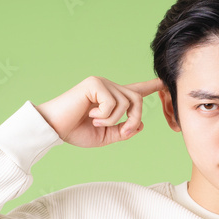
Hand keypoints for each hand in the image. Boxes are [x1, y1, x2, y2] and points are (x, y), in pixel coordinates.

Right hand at [35, 76, 164, 147]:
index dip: (150, 86)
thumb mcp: (105, 136)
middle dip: (134, 119)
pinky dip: (105, 115)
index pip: (135, 90)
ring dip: (115, 120)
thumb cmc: (75, 131)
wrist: (54, 128)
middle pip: (137, 99)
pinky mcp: (94, 84)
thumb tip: (139, 124)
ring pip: (127, 103)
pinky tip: (90, 115)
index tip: (164, 82)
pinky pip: (113, 103)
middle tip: (123, 130)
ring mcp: (101, 83)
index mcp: (112, 99)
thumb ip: (123, 131)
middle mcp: (109, 87)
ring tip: (97, 122)